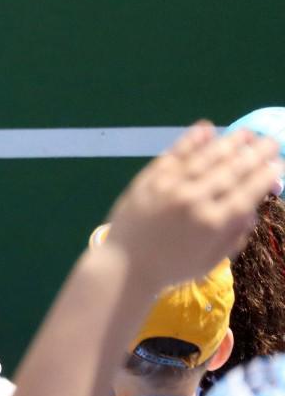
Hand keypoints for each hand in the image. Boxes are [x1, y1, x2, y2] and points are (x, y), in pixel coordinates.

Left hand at [103, 122, 280, 283]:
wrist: (125, 264)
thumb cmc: (173, 267)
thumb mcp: (212, 260)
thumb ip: (235, 234)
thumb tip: (253, 209)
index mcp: (214, 223)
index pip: (248, 193)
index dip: (266, 177)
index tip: (279, 164)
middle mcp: (194, 200)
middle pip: (231, 171)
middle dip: (254, 155)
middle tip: (270, 141)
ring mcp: (170, 186)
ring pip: (205, 158)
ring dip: (228, 143)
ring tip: (246, 133)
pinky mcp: (149, 179)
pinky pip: (174, 155)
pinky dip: (190, 141)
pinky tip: (206, 129)